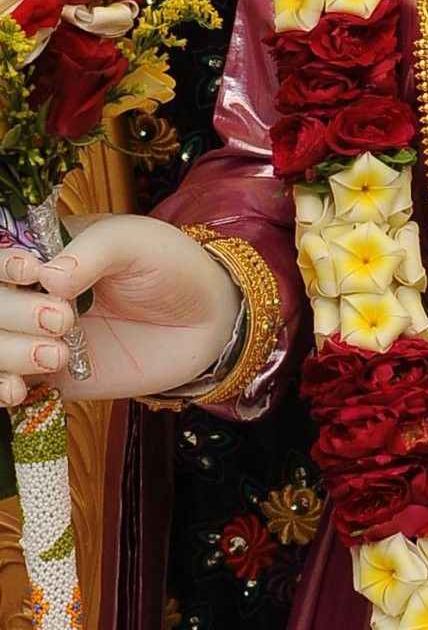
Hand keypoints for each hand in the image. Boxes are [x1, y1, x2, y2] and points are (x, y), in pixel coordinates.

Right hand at [0, 214, 241, 407]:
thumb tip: (47, 276)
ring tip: (58, 354)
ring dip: (10, 353)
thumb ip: (94, 251)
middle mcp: (34, 293)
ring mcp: (37, 336)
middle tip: (61, 319)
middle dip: (13, 313)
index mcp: (48, 250)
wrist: (204, 322)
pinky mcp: (49, 377)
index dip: (5, 266)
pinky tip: (18, 390)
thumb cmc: (169, 267)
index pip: (1, 256)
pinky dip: (1, 388)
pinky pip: (6, 385)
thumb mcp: (135, 242)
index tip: (32, 272)